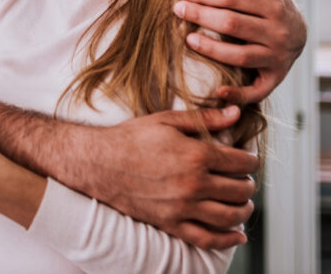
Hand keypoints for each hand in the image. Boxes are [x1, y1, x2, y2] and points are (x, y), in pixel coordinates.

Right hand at [89, 106, 256, 249]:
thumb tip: (235, 112)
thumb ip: (205, 118)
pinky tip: (237, 235)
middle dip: (249, 184)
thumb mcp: (168, 120)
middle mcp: (194, 184)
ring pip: (229, 216)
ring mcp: (183, 207)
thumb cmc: (133, 137)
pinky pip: (207, 239)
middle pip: (239, 190)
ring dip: (244, 211)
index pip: (240, 162)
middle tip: (246, 179)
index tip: (249, 158)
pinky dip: (227, 240)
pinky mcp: (172, 224)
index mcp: (196, 155)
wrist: (101, 162)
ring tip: (245, 204)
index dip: (251, 160)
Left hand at [173, 0, 306, 102]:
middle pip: (231, 24)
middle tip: (177, 10)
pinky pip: (255, 92)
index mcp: (274, 5)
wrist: (301, 33)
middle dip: (199, 16)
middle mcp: (277, 33)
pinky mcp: (274, 79)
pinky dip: (237, 95)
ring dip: (210, 49)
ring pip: (239, 56)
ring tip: (187, 39)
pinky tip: (216, 91)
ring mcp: (276, 58)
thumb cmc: (274, 2)